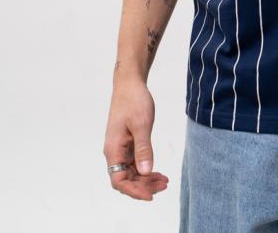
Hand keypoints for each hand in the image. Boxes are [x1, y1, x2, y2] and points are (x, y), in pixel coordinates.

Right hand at [103, 77, 168, 200]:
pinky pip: (134, 163)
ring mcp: (120, 148)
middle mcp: (114, 152)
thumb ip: (144, 149)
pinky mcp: (127, 143)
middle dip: (144, 186)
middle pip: (126, 179)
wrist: (130, 83)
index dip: (134, 191)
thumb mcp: (142, 124)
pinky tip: (158, 171)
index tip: (151, 195)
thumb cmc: (134, 100)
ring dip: (146, 179)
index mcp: (113, 149)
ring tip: (164, 181)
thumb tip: (145, 172)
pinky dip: (146, 169)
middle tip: (164, 185)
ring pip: (131, 172)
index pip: (119, 181)